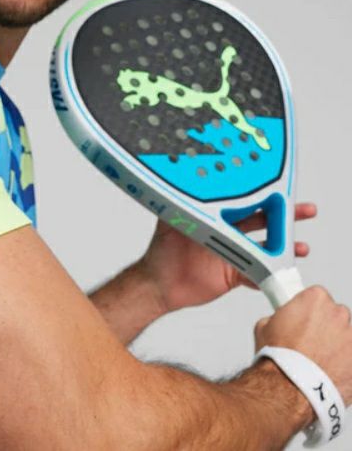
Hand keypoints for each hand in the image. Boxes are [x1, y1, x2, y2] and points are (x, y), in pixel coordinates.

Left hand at [137, 203, 316, 312]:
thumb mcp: (170, 222)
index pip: (243, 202)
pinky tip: (283, 274)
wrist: (159, 285)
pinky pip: (259, 275)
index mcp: (216, 217)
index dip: (262, 195)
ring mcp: (233, 254)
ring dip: (285, 247)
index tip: (280, 190)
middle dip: (285, 216)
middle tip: (305, 210)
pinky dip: (272, 275)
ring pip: (266, 248)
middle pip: (262, 221)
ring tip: (301, 247)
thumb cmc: (161, 251)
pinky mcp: (234, 275)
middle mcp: (227, 233)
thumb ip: (180, 203)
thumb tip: (177, 179)